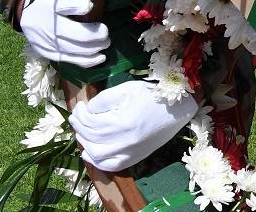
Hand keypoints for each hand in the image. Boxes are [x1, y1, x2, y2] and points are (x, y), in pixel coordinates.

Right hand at [20, 0, 108, 67]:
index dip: (78, 6)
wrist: (25, 17)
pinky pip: (71, 60)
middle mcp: (47, 26)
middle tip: (105, 32)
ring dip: (95, 48)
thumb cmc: (47, 1)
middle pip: (74, 34)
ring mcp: (48, 43)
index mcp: (49, 6)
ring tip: (106, 42)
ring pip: (75, 50)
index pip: (63, 6)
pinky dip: (88, 61)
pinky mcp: (50, 54)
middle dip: (95, 35)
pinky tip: (101, 57)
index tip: (89, 6)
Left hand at [70, 81, 196, 170]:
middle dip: (79, 125)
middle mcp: (124, 141)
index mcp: (122, 122)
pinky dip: (96, 161)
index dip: (80, 113)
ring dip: (84, 142)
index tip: (79, 106)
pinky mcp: (134, 158)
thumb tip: (88, 109)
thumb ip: (105, 98)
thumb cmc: (153, 96)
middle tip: (76, 117)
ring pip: (96, 153)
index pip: (90, 121)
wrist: (178, 110)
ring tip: (82, 131)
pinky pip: (109, 166)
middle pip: (90, 136)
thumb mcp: (128, 89)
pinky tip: (89, 152)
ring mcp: (129, 152)